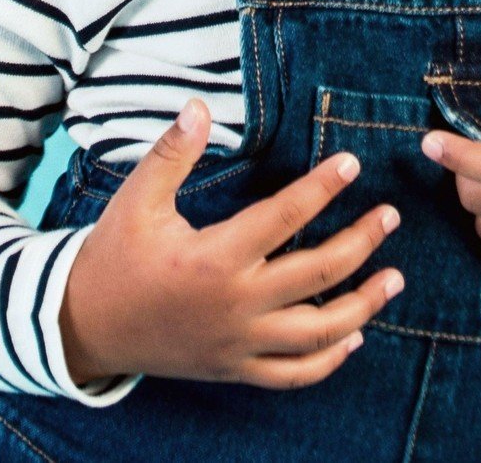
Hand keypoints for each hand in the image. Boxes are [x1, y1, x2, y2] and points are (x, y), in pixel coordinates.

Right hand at [59, 98, 405, 389]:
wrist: (85, 327)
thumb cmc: (115, 255)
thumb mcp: (137, 198)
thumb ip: (173, 153)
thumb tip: (199, 106)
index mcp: (215, 259)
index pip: (285, 216)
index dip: (323, 187)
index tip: (353, 162)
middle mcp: (236, 305)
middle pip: (318, 275)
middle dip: (361, 243)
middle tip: (391, 216)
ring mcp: (239, 344)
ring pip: (318, 333)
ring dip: (363, 306)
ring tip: (395, 278)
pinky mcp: (235, 369)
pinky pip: (293, 374)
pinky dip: (329, 360)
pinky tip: (355, 337)